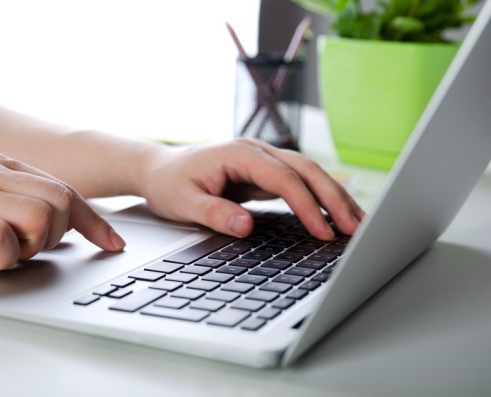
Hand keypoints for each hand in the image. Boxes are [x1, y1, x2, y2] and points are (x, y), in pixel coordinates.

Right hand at [0, 151, 124, 279]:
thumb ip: (16, 202)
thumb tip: (67, 222)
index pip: (62, 189)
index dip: (93, 220)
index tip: (111, 243)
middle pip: (59, 201)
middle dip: (55, 236)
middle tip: (24, 250)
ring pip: (40, 217)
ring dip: (29, 247)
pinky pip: (3, 239)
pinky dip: (1, 259)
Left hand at [139, 138, 363, 239]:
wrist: (159, 170)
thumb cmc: (169, 184)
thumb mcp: (183, 203)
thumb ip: (215, 213)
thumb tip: (246, 226)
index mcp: (238, 153)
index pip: (283, 178)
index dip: (306, 205)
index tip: (322, 231)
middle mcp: (256, 151)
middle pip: (306, 170)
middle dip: (333, 198)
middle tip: (356, 228)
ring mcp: (262, 160)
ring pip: (308, 174)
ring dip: (334, 197)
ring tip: (357, 222)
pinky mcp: (264, 173)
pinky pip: (299, 183)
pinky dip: (319, 198)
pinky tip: (334, 215)